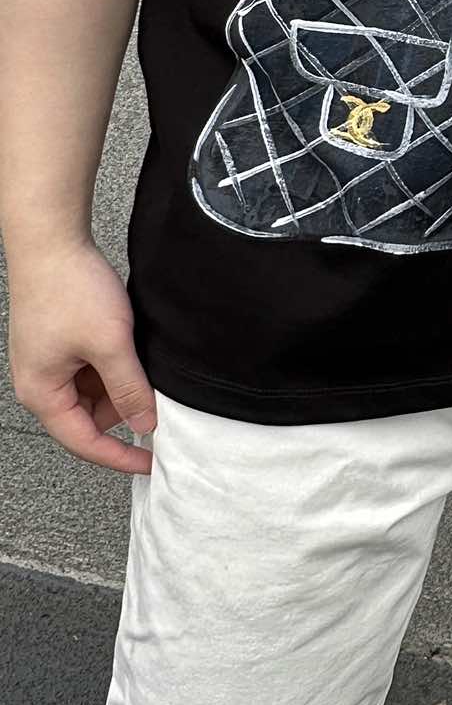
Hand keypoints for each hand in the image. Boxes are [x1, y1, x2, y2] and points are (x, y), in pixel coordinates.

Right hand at [7, 238, 156, 473]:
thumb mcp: (110, 345)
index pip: (84, 442)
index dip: (120, 456)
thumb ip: (129, 388)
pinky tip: (132, 347)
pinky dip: (114, 365)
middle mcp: (41, 383)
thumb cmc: (69, 289)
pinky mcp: (60, 342)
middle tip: (157, 395)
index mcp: (43, 394)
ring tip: (142, 360)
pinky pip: (91, 368)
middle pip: (90, 417)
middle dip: (124, 409)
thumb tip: (145, 424)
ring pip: (94, 391)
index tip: (151, 464)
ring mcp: (50, 361)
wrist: (52, 240)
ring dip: (121, 383)